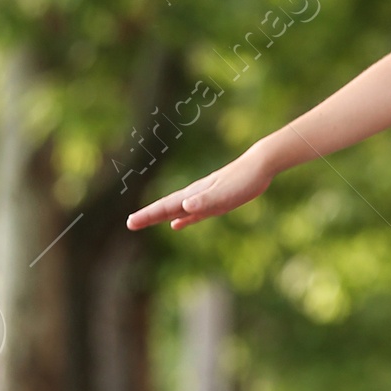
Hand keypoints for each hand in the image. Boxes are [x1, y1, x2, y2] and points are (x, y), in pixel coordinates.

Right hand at [125, 142, 274, 230]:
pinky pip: (194, 214)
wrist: (259, 166)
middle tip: (130, 224)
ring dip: (161, 217)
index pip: (166, 206)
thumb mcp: (224, 193)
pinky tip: (176, 225)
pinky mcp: (216, 202)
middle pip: (167, 208)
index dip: (148, 215)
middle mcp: (195, 196)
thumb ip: (205, 200)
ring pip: (177, 211)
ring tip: (145, 222)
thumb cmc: (243, 180)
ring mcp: (204, 199)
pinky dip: (184, 220)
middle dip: (149, 216)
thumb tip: (184, 207)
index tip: (130, 222)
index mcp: (194, 194)